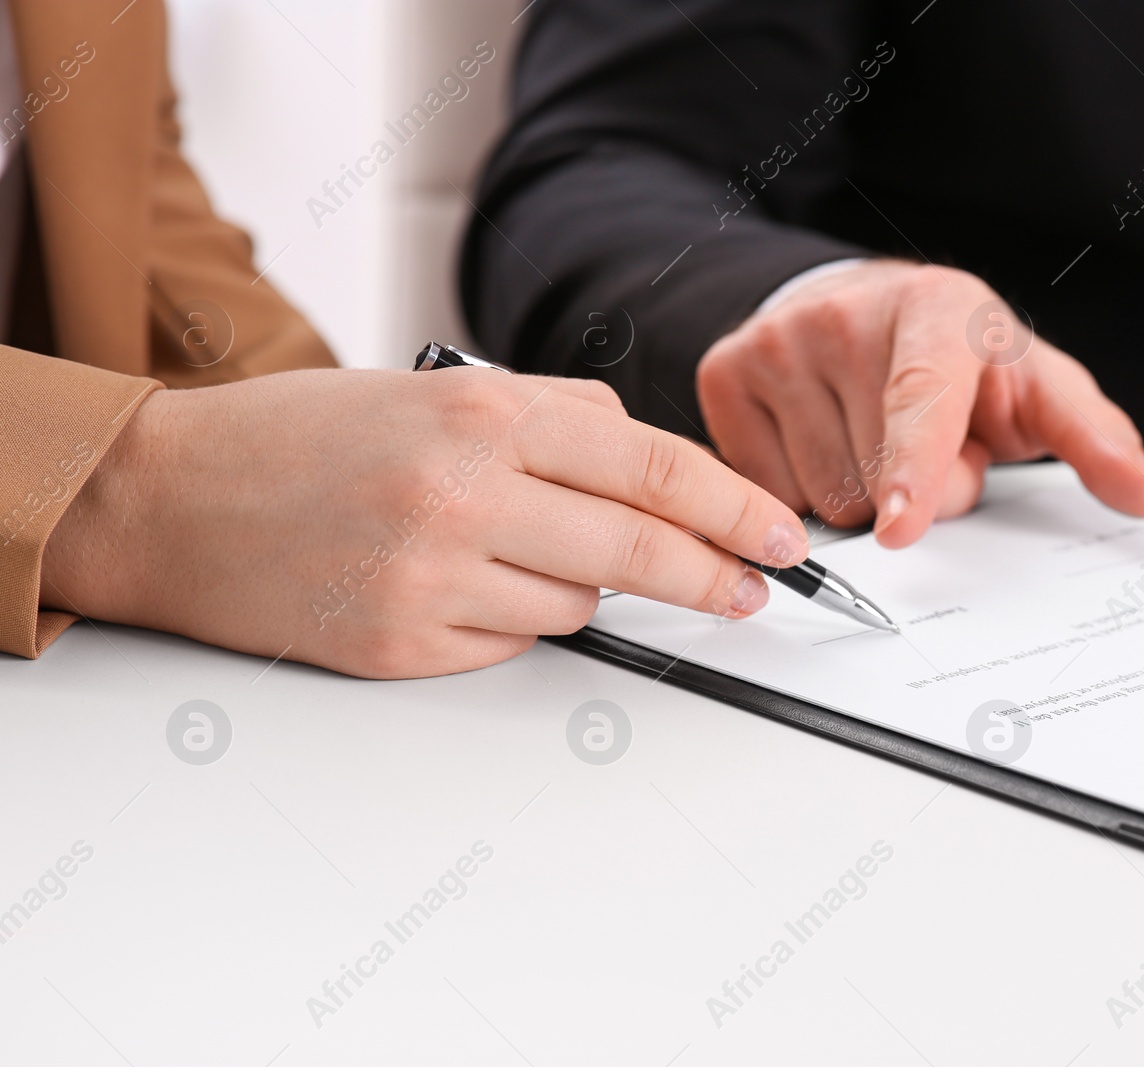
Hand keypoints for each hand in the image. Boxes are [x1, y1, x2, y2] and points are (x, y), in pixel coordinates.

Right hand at [40, 368, 806, 677]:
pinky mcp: (404, 647)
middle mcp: (460, 492)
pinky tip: (454, 585)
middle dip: (713, 575)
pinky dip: (512, 621)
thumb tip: (647, 460)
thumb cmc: (300, 437)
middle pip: (637, 551)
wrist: (166, 498)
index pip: (649, 462)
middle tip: (753, 590)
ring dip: (579, 589)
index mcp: (478, 410)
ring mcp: (431, 577)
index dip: (732, 505)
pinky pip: (512, 646)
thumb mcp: (432, 386)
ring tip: (506, 550)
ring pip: (578, 607)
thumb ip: (551, 415)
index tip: (780, 535)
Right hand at [696, 261, 1143, 546]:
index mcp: (937, 308)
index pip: (921, 399)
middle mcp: (846, 314)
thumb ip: (1092, 438)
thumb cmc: (957, 358)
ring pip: (816, 496)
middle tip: (926, 451)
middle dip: (911, 495)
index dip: (916, 469)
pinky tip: (821, 438)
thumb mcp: (1033, 385)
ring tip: (872, 441)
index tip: (901, 525)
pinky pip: (763, 488)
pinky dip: (798, 488)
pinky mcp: (725, 371)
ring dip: (855, 497)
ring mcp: (778, 341)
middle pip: (871, 479)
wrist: (860, 306)